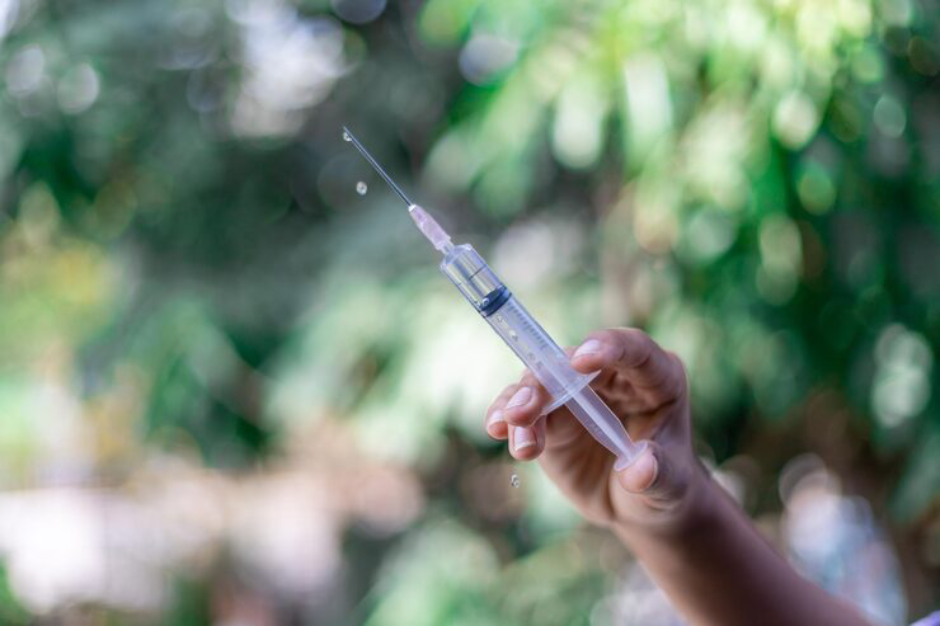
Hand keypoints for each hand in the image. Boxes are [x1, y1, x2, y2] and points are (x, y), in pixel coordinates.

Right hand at [484, 328, 701, 528]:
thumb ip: (657, 473)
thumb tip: (638, 470)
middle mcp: (612, 377)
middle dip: (545, 383)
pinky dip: (506, 416)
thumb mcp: (672, 485)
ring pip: (541, 383)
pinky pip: (522, 408)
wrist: (638, 508)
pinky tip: (496, 429)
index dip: (607, 347)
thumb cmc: (667, 487)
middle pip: (572, 364)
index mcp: (656, 378)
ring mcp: (576, 394)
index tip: (580, 360)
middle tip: (522, 411)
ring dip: (521, 402)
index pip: (633, 349)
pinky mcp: (550, 415)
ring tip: (511, 432)